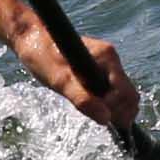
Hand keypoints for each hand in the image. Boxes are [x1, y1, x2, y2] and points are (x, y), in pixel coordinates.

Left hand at [10, 16, 137, 132]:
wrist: (31, 39)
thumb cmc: (43, 56)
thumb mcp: (60, 81)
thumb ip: (83, 100)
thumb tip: (106, 119)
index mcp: (107, 58)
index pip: (127, 93)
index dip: (118, 111)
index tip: (102, 120)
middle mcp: (111, 60)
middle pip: (129, 95)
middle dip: (118, 112)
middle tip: (97, 119)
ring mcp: (106, 65)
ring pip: (121, 95)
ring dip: (112, 108)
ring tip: (91, 112)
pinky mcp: (99, 70)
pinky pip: (111, 91)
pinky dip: (106, 103)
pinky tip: (91, 106)